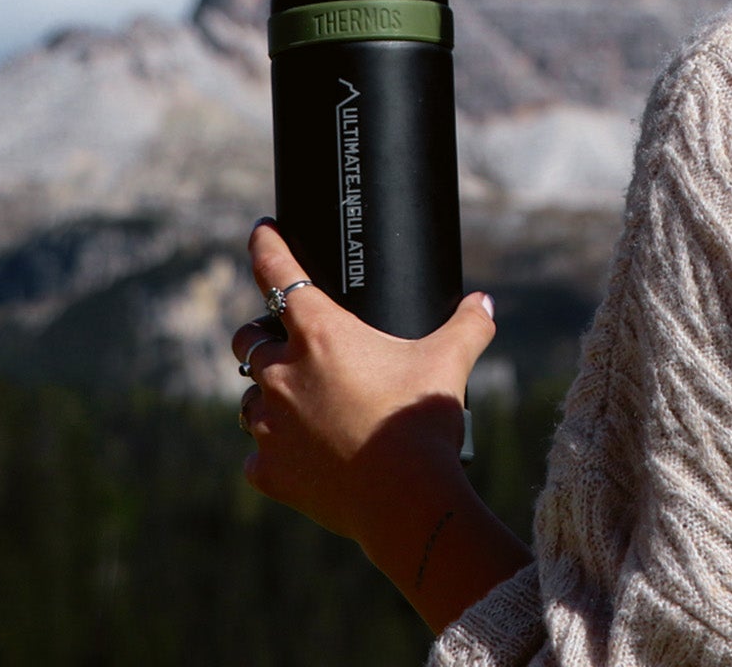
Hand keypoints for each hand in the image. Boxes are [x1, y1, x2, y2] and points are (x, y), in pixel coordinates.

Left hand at [230, 221, 495, 545]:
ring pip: (249, 399)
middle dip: (261, 334)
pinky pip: (258, 456)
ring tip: (300, 403)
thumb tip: (484, 303)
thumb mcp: (450, 360)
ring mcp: (269, 426)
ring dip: (267, 396)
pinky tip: (304, 454)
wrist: (403, 498)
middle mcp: (283, 374)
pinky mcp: (269, 471)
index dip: (266, 247)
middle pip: (246, 339)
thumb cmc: (420, 419)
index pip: (279, 273)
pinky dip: (275, 452)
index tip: (260, 233)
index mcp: (320, 333)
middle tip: (287, 342)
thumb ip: (468, 324)